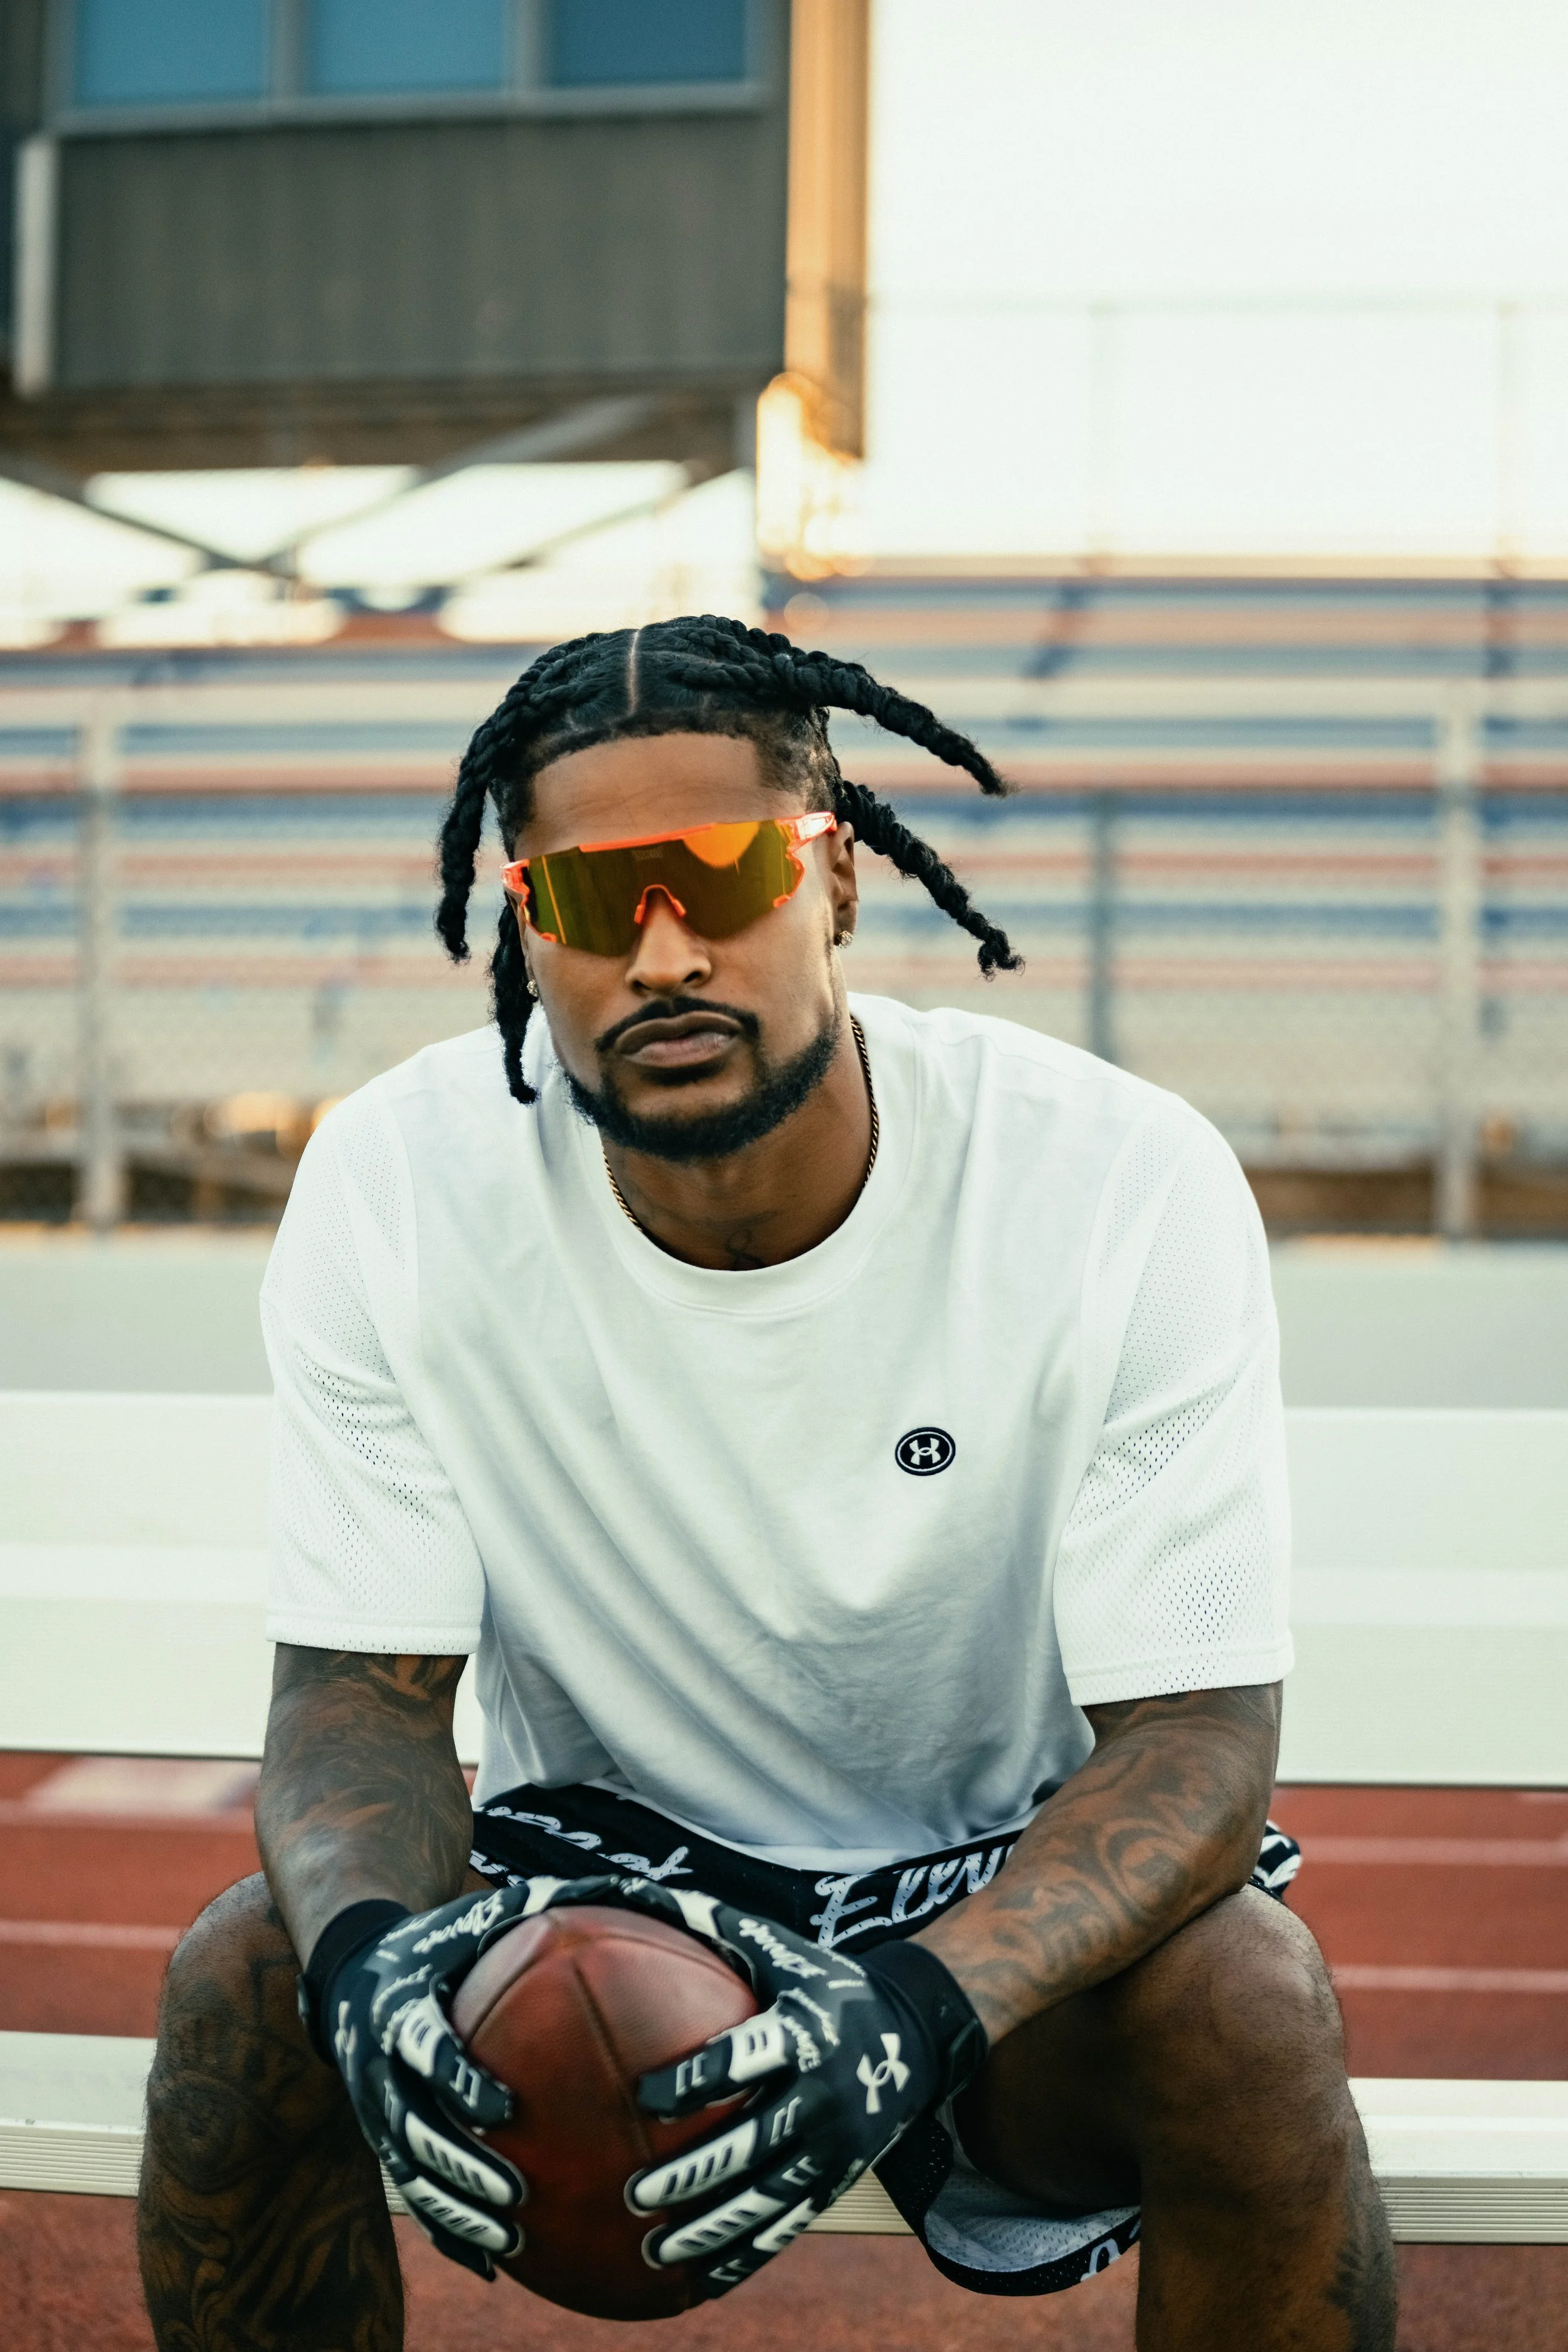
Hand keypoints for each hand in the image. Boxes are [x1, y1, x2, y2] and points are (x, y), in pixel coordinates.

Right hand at [310, 1874, 621, 2276]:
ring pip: (407, 2172)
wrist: (353, 1970)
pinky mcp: (381, 2139)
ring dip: (454, 2210)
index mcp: (399, 2003)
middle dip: (458, 2166)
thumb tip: (633, 1892)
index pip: (419, 2044)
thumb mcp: (479, 1913)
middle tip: (515, 2194)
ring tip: (511, 2236)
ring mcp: (373, 2107)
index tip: (504, 2107)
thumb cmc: (443, 1936)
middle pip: (408, 2125)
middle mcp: (376, 2061)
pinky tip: (495, 2262)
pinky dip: (448, 2230)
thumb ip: (542, 1907)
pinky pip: (412, 2194)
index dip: (457, 2078)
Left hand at [613, 1883, 986, 2295]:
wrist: (914, 2031)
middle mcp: (824, 2092)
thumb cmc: (819, 1980)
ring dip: (711, 2228)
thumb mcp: (777, 1948)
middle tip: (636, 2190)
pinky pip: (786, 2227)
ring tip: (653, 2248)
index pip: (748, 2054)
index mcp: (803, 2030)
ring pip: (769, 2198)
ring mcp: (835, 2145)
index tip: (647, 2096)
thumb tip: (626, 1886)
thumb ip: (709, 1925)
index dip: (700, 2076)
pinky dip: (741, 2257)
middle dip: (696, 2171)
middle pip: (755, 2140)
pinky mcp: (837, 2181)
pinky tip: (694, 2280)